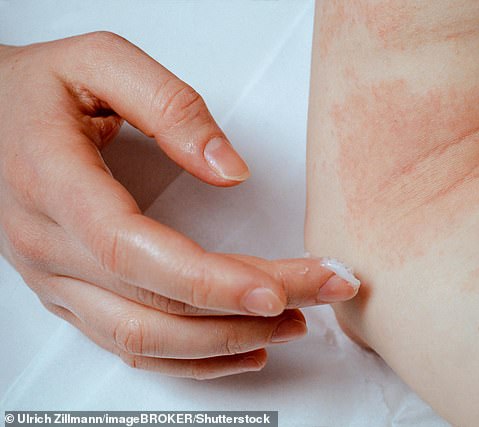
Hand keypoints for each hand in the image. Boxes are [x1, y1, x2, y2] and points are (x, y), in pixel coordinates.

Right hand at [0, 32, 357, 378]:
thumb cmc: (34, 89)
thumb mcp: (99, 62)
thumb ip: (170, 106)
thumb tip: (228, 168)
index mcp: (55, 184)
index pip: (137, 253)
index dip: (211, 281)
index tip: (279, 288)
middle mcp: (49, 245)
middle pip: (158, 304)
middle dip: (248, 312)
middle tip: (320, 293)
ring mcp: (56, 279)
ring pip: (145, 340)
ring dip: (226, 343)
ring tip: (294, 323)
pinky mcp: (70, 293)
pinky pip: (130, 344)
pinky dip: (191, 359)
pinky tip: (242, 351)